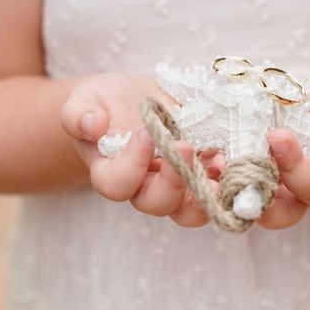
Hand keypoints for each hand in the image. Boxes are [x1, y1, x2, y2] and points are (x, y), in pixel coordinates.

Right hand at [61, 73, 218, 226]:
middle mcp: (143, 185)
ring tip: (219, 167)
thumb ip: (79, 113)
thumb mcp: (87, 99)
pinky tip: (229, 158)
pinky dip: (225, 178)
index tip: (145, 133)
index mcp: (111, 171)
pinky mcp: (199, 174)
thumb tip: (91, 126)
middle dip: (174, 180)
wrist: (134, 100)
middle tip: (185, 147)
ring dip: (206, 195)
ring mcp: (174, 184)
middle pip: (156, 203)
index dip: (131, 166)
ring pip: (188, 210)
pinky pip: (213, 190)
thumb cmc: (106, 103)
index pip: (116, 184)